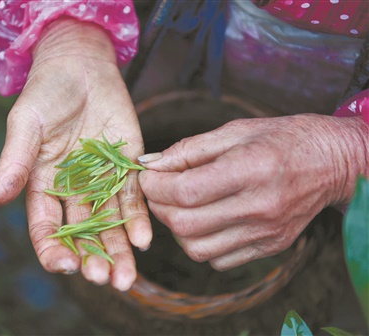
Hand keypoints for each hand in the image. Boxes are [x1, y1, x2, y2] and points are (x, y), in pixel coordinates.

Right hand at [0, 18, 151, 290]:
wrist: (82, 66)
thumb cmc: (46, 93)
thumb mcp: (25, 126)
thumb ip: (13, 164)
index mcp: (43, 185)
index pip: (46, 227)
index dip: (54, 249)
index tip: (67, 266)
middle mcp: (73, 191)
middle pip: (83, 233)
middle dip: (94, 258)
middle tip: (105, 281)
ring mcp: (102, 182)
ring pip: (110, 224)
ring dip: (120, 251)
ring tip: (128, 278)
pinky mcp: (127, 168)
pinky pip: (133, 199)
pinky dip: (139, 220)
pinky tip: (145, 240)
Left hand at [138, 114, 367, 270]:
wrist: (332, 163)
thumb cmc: (281, 139)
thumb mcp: (235, 131)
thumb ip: (189, 149)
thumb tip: (149, 165)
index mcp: (250, 169)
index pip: (186, 191)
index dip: (155, 187)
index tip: (147, 178)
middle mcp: (260, 206)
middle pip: (185, 224)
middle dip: (158, 208)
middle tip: (157, 192)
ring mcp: (266, 232)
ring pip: (197, 249)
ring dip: (176, 229)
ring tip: (180, 206)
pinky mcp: (270, 247)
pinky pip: (218, 260)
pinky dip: (201, 244)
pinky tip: (206, 221)